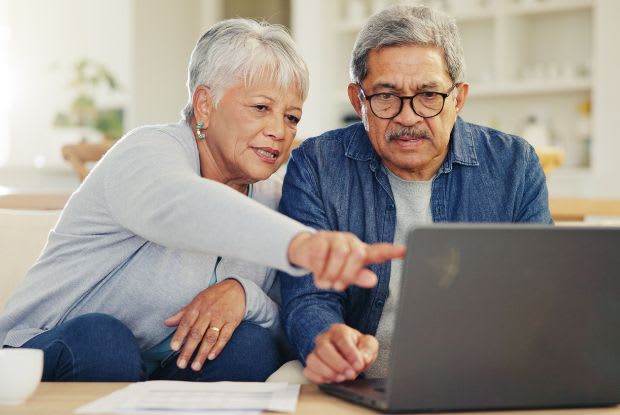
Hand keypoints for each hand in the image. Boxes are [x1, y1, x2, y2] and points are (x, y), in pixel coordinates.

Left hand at [164, 279, 244, 370]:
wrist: (236, 288)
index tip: (173, 348)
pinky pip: (225, 336)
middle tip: (181, 364)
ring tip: (195, 366)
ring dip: (202, 353)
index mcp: (197, 308)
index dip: (179, 336)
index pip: (186, 323)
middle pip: (196, 333)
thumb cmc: (213, 296)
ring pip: (210, 338)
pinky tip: (211, 357)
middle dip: (188, 350)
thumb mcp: (197, 301)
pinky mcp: (232, 322)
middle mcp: (208, 313)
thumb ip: (182, 314)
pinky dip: (218, 347)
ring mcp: (220, 318)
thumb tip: (167, 323)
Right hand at [288, 231, 404, 290]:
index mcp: (361, 251)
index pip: (379, 251)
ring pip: (340, 254)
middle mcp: (351, 242)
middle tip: (337, 286)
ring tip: (325, 282)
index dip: (392, 251)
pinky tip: (317, 274)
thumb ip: (359, 277)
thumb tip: (373, 280)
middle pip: (358, 255)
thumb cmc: (330, 264)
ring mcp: (335, 238)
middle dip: (347, 275)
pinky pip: (323, 255)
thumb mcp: (345, 274)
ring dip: (332, 273)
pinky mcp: (320, 238)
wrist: (305, 252)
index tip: (404, 251)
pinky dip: (320, 270)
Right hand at [303, 323, 377, 383]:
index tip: (359, 365)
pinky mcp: (311, 365)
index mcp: (339, 331)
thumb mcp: (368, 344)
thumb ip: (368, 349)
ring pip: (313, 360)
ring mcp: (315, 352)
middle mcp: (324, 339)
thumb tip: (363, 358)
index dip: (350, 353)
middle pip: (323, 349)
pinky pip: (308, 371)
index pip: (341, 338)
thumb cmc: (357, 347)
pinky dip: (318, 378)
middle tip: (351, 374)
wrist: (348, 353)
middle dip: (338, 364)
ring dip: (327, 372)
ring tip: (341, 378)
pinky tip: (330, 381)